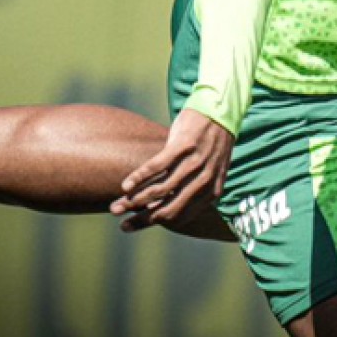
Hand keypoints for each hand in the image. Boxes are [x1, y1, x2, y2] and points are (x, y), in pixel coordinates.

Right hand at [111, 107, 233, 232]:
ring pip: (158, 190)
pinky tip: (125, 186)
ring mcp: (193, 163)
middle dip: (142, 220)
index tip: (135, 225)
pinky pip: (155, 167)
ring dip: (134, 201)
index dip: (153, 222)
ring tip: (116, 207)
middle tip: (122, 225)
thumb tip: (168, 209)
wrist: (220, 110)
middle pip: (167, 209)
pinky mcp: (182, 146)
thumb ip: (195, 191)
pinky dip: (138, 178)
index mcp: (212, 191)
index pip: (178, 216)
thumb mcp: (211, 172)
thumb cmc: (210, 145)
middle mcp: (203, 180)